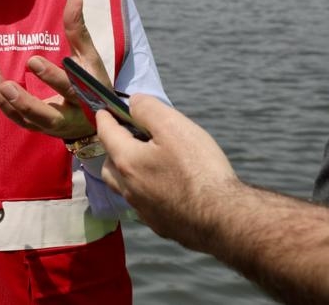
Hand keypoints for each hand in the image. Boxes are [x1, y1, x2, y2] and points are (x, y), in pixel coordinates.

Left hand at [0, 0, 108, 139]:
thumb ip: (79, 31)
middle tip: (5, 86)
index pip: (70, 90)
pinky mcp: (36, 127)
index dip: (52, 78)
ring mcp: (49, 126)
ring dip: (4, 100)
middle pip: (44, 115)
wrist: (96, 118)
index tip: (32, 61)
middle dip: (24, 102)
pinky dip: (1, 101)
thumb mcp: (90, 58)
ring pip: (24, 118)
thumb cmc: (92, 83)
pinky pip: (15, 117)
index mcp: (86, 99)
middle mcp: (67, 118)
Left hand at [97, 95, 237, 250]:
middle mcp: (129, 188)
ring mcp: (144, 210)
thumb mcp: (173, 126)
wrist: (223, 218)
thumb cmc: (199, 169)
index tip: (105, 111)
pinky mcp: (161, 225)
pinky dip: (147, 191)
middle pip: (110, 165)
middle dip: (113, 148)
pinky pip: (144, 204)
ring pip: (125, 187)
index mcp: (127, 162)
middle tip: (129, 137)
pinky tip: (165, 188)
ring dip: (128, 172)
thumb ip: (148, 110)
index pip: (105, 134)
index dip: (105, 118)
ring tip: (145, 162)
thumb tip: (133, 103)